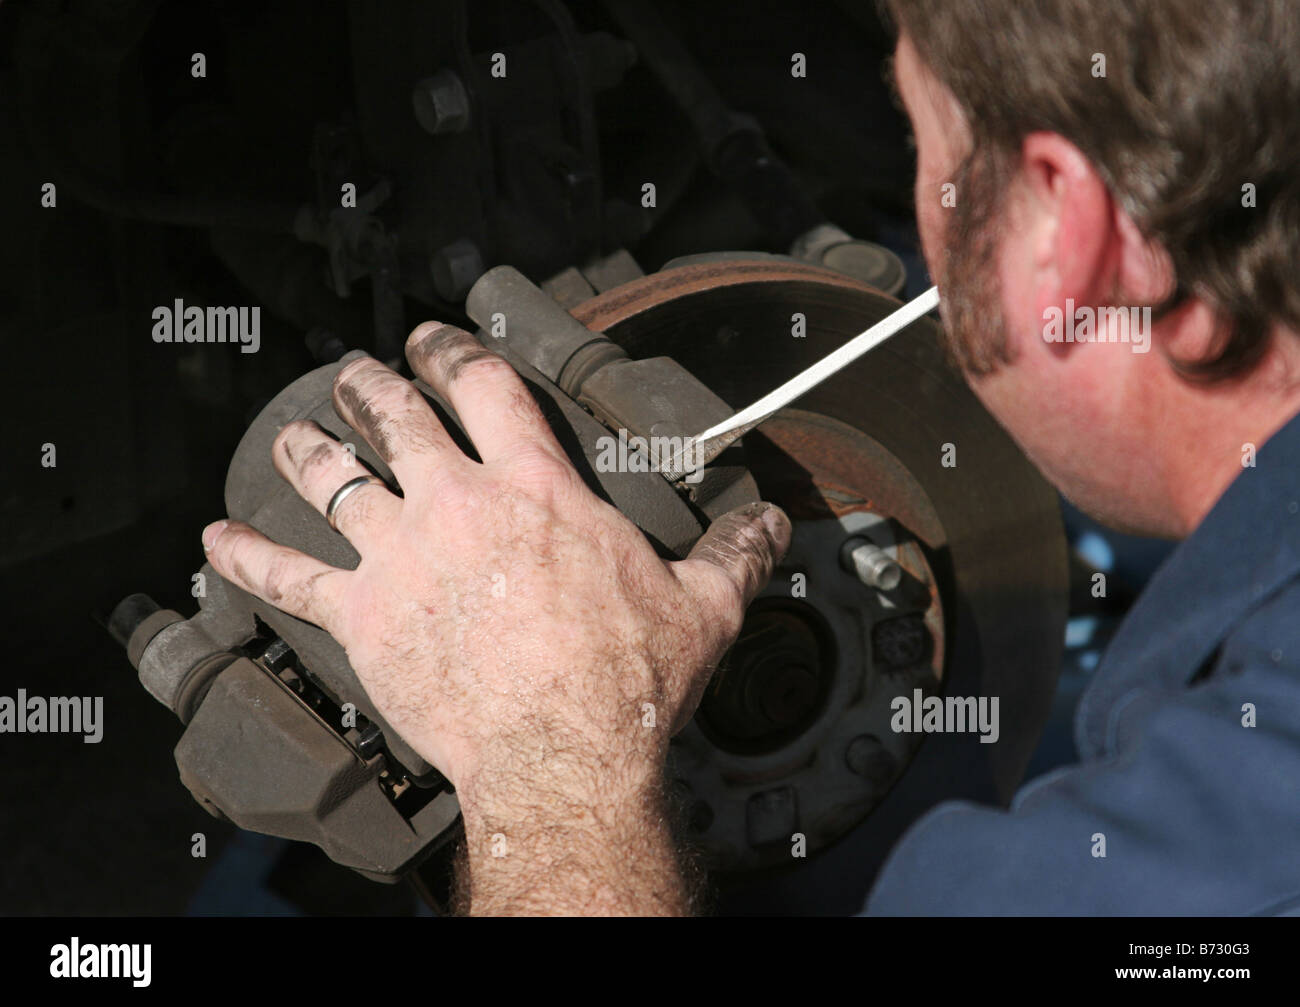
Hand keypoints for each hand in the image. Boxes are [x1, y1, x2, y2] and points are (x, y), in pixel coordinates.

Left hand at [201, 322, 790, 912]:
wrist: (559, 753)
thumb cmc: (621, 681)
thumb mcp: (702, 606)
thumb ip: (736, 553)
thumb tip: (773, 526)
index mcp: (535, 488)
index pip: (486, 387)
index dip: (454, 348)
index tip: (436, 339)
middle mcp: (456, 504)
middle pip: (397, 416)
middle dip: (374, 383)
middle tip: (361, 372)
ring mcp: (399, 556)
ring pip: (334, 479)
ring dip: (310, 448)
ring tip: (298, 432)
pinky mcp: (360, 616)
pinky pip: (287, 577)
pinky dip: (246, 556)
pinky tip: (215, 542)